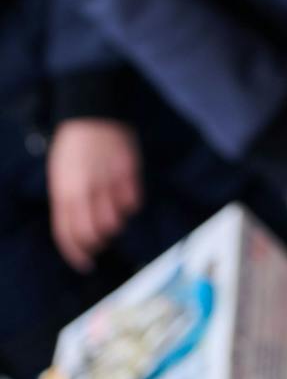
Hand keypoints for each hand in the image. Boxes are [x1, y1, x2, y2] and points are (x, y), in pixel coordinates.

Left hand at [47, 119, 141, 272]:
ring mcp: (107, 182)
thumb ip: (67, 204)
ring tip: (114, 219)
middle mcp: (85, 190)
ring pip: (116, 221)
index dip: (77, 254)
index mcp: (64, 192)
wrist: (91, 115)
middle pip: (93, 232)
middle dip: (98, 244)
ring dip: (116, 226)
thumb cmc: (73, 149)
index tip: (85, 263)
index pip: (68, 234)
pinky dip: (130, 207)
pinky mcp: (129, 172)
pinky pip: (133, 202)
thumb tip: (77, 232)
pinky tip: (125, 199)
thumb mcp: (60, 178)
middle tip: (102, 243)